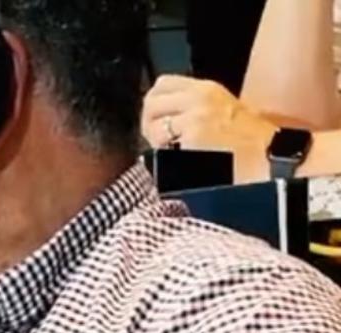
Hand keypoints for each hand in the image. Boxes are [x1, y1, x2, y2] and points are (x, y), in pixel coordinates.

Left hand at [142, 75, 278, 181]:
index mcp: (206, 89)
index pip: (162, 84)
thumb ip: (194, 107)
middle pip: (151, 103)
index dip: (154, 103)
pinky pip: (163, 145)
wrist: (270, 157)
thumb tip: (164, 117)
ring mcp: (195, 116)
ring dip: (156, 142)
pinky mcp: (193, 136)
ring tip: (172, 151)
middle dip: (149, 123)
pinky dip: (166, 155)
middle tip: (158, 140)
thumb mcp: (223, 109)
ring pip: (154, 126)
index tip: (157, 119)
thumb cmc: (251, 141)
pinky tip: (181, 159)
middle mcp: (198, 97)